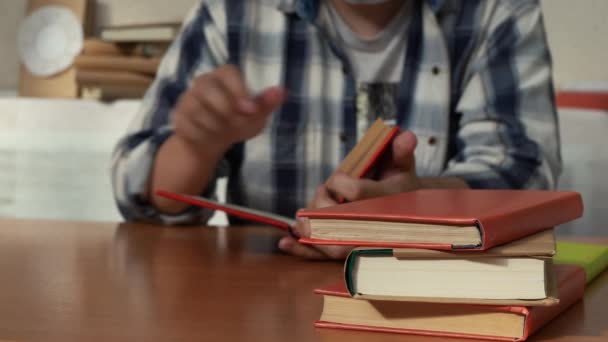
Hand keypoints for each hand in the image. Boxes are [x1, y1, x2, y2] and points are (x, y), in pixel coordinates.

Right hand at [172, 64, 286, 150]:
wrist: (212, 141)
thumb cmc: (238, 121)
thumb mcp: (256, 116)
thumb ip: (267, 103)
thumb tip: (281, 91)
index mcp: (225, 76)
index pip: (228, 72)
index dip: (238, 89)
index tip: (251, 110)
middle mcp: (203, 82)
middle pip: (207, 88)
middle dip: (225, 110)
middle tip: (237, 124)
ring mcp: (188, 98)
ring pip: (197, 109)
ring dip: (215, 126)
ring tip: (223, 132)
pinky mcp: (178, 115)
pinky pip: (189, 125)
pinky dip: (202, 135)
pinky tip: (209, 136)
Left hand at [277, 131, 419, 259]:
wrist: (412, 218)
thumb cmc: (401, 187)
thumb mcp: (404, 167)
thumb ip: (401, 151)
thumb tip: (406, 136)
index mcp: (387, 201)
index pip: (357, 192)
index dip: (340, 184)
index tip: (337, 179)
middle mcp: (375, 226)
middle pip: (340, 222)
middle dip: (322, 210)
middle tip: (318, 197)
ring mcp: (362, 242)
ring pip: (332, 244)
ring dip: (310, 230)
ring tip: (298, 221)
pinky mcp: (350, 253)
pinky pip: (326, 256)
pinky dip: (304, 251)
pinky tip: (284, 243)